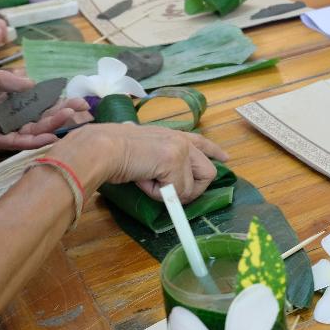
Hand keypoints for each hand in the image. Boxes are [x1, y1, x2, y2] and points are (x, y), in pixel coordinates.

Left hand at [0, 66, 90, 148]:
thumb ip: (5, 80)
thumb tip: (32, 82)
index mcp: (6, 96)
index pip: (37, 99)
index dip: (56, 99)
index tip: (76, 99)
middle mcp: (6, 113)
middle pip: (39, 116)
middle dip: (60, 113)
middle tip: (81, 110)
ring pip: (30, 129)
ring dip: (50, 125)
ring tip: (69, 119)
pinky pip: (12, 141)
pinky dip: (30, 141)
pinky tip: (48, 138)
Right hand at [80, 122, 227, 202]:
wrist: (103, 147)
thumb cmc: (113, 151)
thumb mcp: (144, 151)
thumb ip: (160, 159)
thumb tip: (165, 179)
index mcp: (172, 135)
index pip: (201, 142)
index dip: (215, 152)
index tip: (226, 158)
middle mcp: (181, 139)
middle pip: (208, 172)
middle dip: (192, 189)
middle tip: (171, 193)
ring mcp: (180, 149)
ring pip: (190, 188)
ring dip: (169, 192)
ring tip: (146, 179)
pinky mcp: (174, 161)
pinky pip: (176, 193)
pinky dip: (157, 194)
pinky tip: (143, 180)